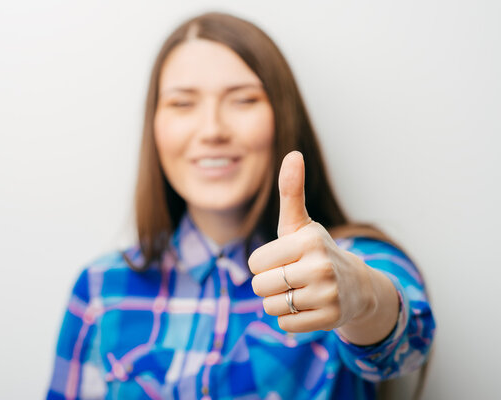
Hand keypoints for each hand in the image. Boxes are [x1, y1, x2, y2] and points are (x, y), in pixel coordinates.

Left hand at [249, 151, 394, 339]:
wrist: (355, 285)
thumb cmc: (316, 250)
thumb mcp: (301, 223)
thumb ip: (291, 192)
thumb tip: (293, 154)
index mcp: (308, 240)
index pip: (255, 263)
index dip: (263, 264)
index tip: (282, 260)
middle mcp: (320, 267)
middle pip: (260, 286)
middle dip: (269, 284)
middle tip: (290, 278)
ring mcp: (327, 295)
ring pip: (271, 307)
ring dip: (279, 303)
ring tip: (299, 292)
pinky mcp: (330, 319)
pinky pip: (286, 325)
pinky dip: (291, 319)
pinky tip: (308, 307)